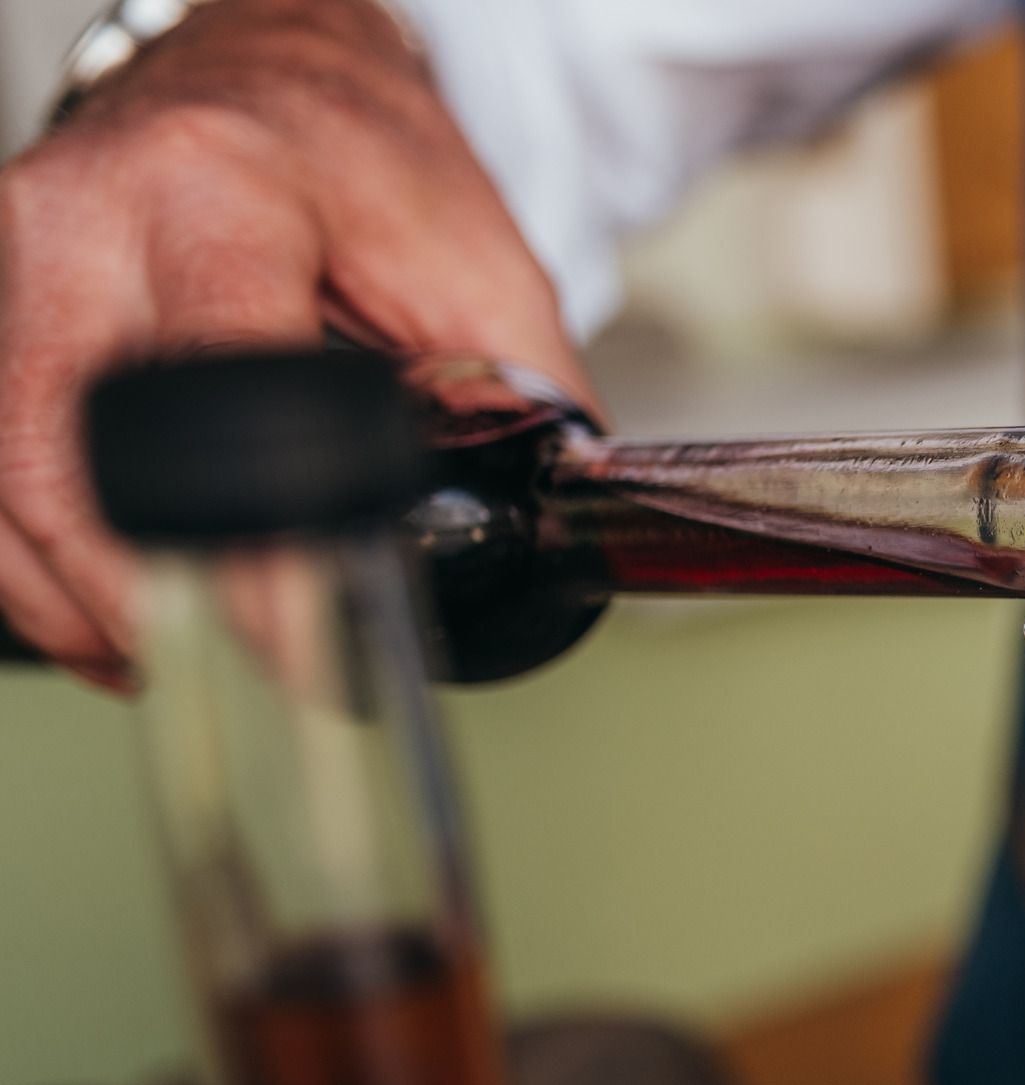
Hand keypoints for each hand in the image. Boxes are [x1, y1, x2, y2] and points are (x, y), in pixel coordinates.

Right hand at [0, 0, 590, 681]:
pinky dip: (26, 553)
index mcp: (216, 191)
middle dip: (138, 590)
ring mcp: (9, 252)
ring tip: (163, 657)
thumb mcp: (479, 266)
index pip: (208, 381)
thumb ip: (522, 400)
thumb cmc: (370, 162)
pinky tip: (99, 613)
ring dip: (71, 592)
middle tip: (232, 670)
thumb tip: (562, 536)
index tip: (290, 637)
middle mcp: (82, 212)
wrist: (272, 66)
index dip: (244, 536)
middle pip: (62, 446)